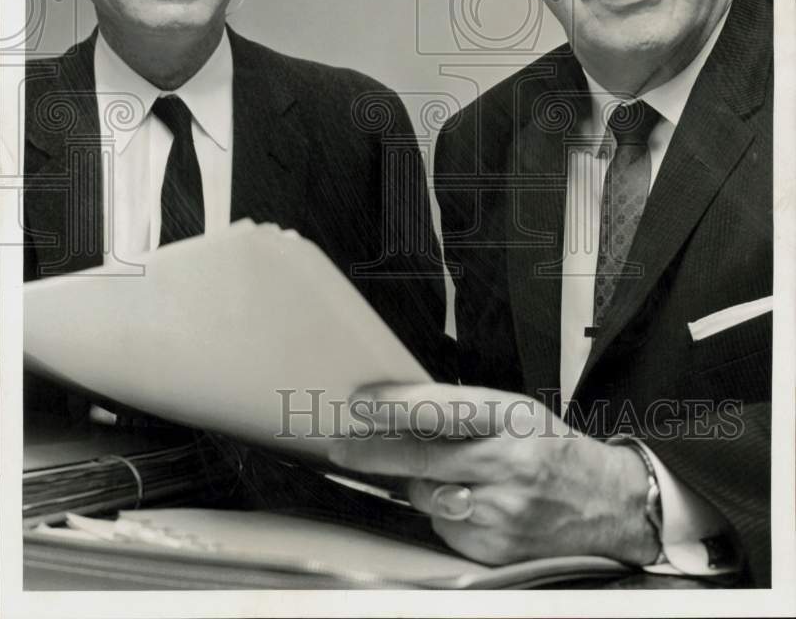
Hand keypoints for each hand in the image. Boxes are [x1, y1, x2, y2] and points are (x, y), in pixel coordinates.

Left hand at [328, 383, 658, 566]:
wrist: (608, 502)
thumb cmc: (554, 450)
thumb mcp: (516, 414)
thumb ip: (464, 414)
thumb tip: (399, 414)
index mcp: (512, 419)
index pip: (442, 409)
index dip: (396, 406)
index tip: (360, 403)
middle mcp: (508, 464)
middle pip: (423, 458)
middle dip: (374, 452)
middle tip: (343, 445)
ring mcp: (503, 511)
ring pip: (428, 496)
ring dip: (419, 484)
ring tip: (449, 474)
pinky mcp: (497, 547)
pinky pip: (445, 527)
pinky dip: (445, 514)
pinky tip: (472, 503)